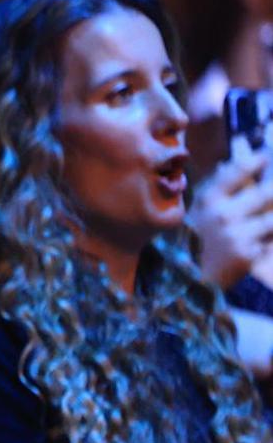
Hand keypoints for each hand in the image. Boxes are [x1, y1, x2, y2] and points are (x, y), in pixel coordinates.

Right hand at [189, 135, 272, 287]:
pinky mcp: (248, 255)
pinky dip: (263, 244)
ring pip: (271, 219)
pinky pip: (268, 243)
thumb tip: (237, 164)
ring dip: (268, 222)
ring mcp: (238, 235)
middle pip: (267, 193)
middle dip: (271, 192)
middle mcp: (224, 215)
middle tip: (268, 193)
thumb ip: (215, 190)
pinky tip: (248, 248)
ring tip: (256, 225)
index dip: (256, 160)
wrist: (179, 285)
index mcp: (207, 200)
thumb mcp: (193, 212)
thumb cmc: (184, 244)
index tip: (264, 157)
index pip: (239, 170)